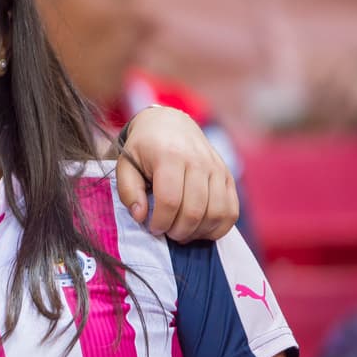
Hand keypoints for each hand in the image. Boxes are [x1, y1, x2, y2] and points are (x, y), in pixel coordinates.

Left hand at [116, 106, 237, 241]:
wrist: (170, 124)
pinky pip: (232, 211)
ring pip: (217, 213)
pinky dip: (218, 227)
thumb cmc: (144, 149)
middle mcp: (198, 161)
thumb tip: (141, 217)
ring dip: (198, 232)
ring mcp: (217, 169)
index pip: (170, 200)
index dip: (160, 222)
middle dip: (178, 231)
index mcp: (169, 156)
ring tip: (181, 232)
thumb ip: (128, 191)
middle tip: (166, 232)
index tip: (152, 228)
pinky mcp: (228, 176)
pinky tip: (200, 229)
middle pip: (195, 210)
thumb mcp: (125, 165)